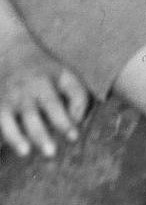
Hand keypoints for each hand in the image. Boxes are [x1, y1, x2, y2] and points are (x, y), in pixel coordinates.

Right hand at [0, 32, 88, 157]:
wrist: (12, 51)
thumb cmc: (45, 69)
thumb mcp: (65, 74)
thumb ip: (77, 95)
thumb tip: (78, 121)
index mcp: (44, 83)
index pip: (55, 105)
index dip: (65, 122)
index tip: (74, 136)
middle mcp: (24, 92)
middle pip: (32, 115)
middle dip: (41, 134)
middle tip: (52, 152)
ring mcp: (7, 100)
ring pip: (9, 122)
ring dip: (17, 139)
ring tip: (26, 153)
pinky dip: (2, 137)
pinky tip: (4, 149)